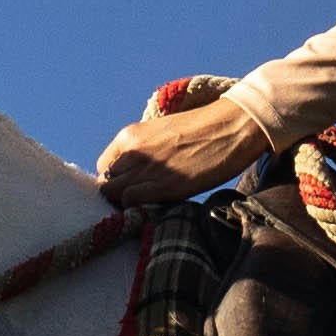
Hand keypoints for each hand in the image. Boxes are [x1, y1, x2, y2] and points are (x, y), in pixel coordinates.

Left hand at [97, 89, 269, 205]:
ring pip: (113, 194)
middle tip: (139, 203)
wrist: (232, 126)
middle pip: (106, 183)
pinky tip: (155, 209)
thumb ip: (147, 152)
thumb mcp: (164, 134)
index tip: (130, 189)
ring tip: (147, 207)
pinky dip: (137, 209)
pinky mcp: (163, 185)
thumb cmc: (205, 130)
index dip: (115, 181)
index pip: (104, 167)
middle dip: (118, 196)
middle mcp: (132, 151)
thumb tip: (140, 175)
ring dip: (126, 205)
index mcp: (131, 135)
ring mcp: (146, 168)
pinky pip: (130, 202)